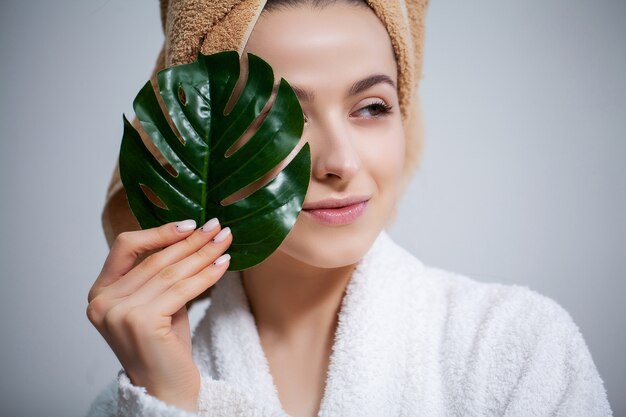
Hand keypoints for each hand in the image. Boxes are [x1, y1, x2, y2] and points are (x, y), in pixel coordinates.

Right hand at [87, 218, 231, 411]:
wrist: (166, 390)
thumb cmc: (163, 347)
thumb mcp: (158, 303)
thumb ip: (162, 274)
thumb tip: (193, 235)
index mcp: (100, 293)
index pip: (126, 247)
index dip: (159, 232)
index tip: (190, 224)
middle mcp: (102, 302)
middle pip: (155, 259)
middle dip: (191, 242)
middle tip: (218, 227)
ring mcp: (118, 313)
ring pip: (171, 272)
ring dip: (203, 254)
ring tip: (225, 242)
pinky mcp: (140, 322)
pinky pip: (182, 290)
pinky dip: (207, 276)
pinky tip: (223, 265)